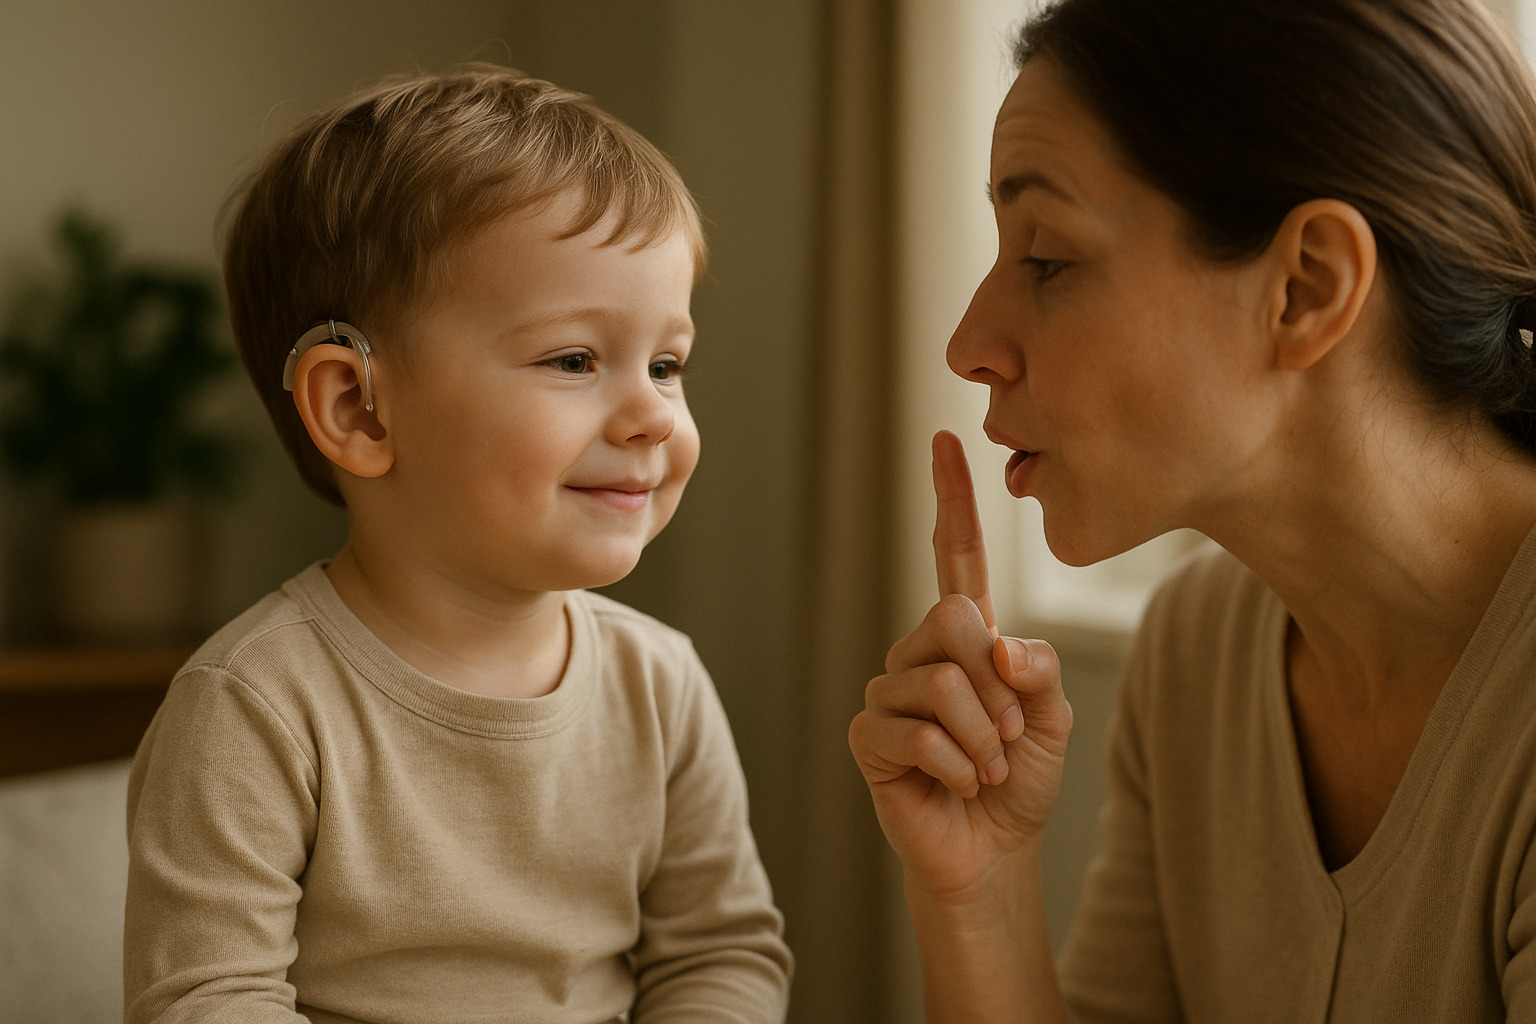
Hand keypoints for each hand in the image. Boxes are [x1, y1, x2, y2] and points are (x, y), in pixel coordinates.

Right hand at [849, 430, 1073, 898]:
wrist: (994, 849)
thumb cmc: (1019, 777)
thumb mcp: (1053, 715)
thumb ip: (1038, 666)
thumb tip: (996, 644)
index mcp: (966, 636)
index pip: (956, 556)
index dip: (951, 499)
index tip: (946, 439)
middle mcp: (921, 652)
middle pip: (955, 620)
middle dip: (998, 688)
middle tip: (1007, 736)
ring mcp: (890, 691)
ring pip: (941, 682)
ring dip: (983, 739)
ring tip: (984, 767)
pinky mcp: (870, 736)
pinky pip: (919, 733)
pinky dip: (956, 766)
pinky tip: (957, 784)